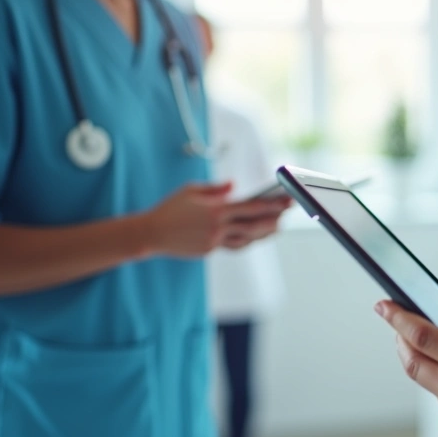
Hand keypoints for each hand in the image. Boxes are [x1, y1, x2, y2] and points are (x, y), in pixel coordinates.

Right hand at [142, 182, 289, 256]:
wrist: (150, 234)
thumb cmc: (170, 209)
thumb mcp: (191, 190)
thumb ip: (215, 189)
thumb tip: (233, 186)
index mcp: (215, 209)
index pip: (251, 207)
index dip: (271, 205)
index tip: (285, 201)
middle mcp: (218, 227)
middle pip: (254, 225)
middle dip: (274, 219)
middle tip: (287, 214)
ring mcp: (214, 241)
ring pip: (247, 239)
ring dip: (264, 233)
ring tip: (276, 226)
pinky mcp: (210, 250)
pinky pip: (234, 246)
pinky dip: (247, 241)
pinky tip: (255, 236)